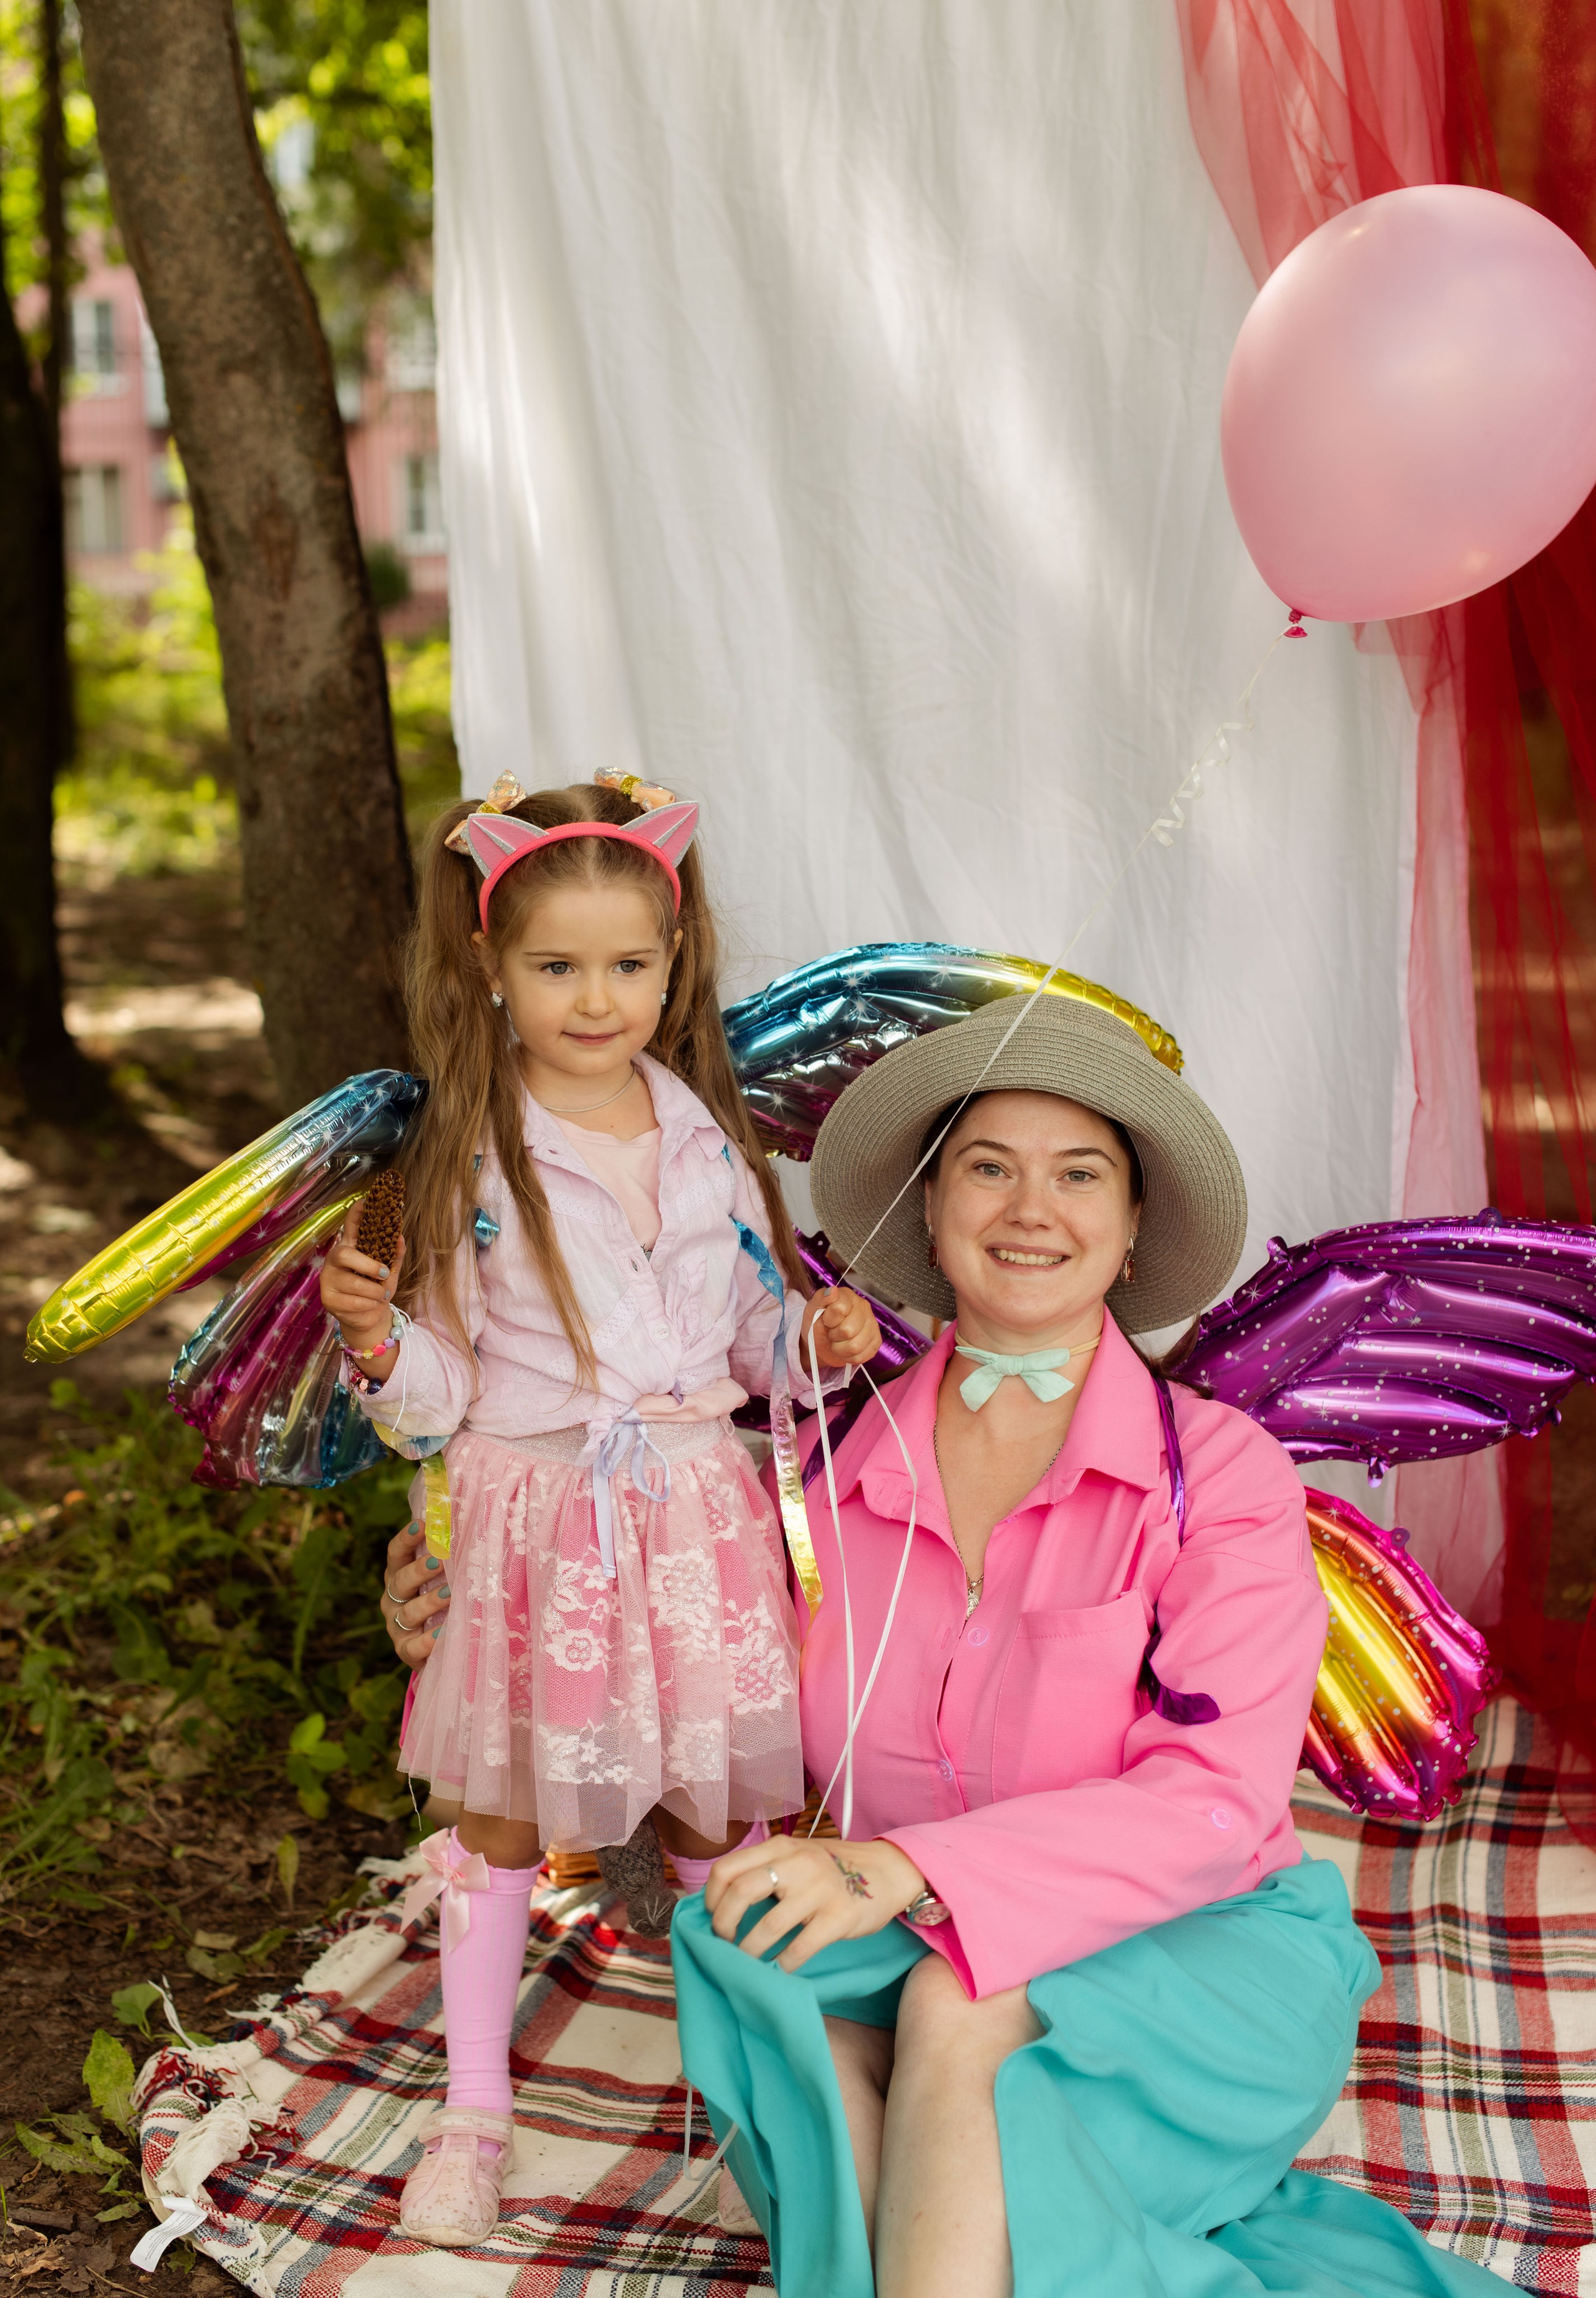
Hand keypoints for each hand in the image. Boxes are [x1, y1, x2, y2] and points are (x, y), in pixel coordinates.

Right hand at [321, 1208, 404, 1356]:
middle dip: (368, 1265)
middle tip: (384, 1273)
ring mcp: (328, 1279)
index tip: (366, 1202)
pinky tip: (370, 1305)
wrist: (367, 1318)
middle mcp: (335, 1260)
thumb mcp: (390, 1272)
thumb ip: (395, 1255)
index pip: (350, 1225)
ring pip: (353, 1283)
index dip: (357, 1213)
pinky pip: (353, 1301)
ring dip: (374, 1292)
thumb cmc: (376, 1289)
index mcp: (350, 1248)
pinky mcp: (328, 1299)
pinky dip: (369, 1305)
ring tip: (380, 1295)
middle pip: (345, 1254)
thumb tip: (400, 1237)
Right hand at [380, 1520, 449, 1666]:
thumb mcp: (440, 1579)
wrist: (436, 1647)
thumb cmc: (441, 1602)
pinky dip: (429, 1639)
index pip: (396, 1554)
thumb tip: (467, 1522)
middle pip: (400, 1581)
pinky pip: (414, 1646)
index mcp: (399, 1576)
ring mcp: (397, 1626)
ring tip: (451, 1593)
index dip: (406, 1538)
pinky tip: (445, 1631)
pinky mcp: (405, 1651)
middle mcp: (393, 1600)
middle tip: (440, 1560)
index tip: (423, 1524)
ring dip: (430, 1601)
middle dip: (419, 1570)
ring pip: (409, 1612)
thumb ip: (447, 1556)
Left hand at [704, 1830, 925, 1972]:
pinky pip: (799, 1948)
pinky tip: (779, 1968)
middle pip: (741, 1893)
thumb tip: (722, 1904)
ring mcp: (820, 1890)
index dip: (711, 1897)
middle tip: (724, 1942)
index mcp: (781, 1847)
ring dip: (750, 1951)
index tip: (712, 1916)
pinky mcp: (839, 1917)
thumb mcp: (797, 1856)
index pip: (727, 1868)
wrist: (887, 1871)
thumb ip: (765, 1869)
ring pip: (768, 1926)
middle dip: (723, 1925)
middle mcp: (798, 1863)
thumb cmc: (832, 1869)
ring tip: (747, 1961)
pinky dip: (783, 1964)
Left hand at [800, 1286, 882, 1369]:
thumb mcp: (812, 1310)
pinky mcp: (876, 1341)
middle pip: (848, 1330)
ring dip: (840, 1349)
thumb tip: (832, 1291)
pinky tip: (846, 1350)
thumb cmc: (818, 1324)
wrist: (821, 1343)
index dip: (829, 1320)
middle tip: (832, 1332)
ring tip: (838, 1342)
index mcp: (848, 1297)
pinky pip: (861, 1357)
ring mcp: (872, 1325)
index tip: (826, 1320)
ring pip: (855, 1346)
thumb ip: (820, 1298)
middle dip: (834, 1336)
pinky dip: (848, 1357)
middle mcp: (864, 1308)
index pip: (840, 1309)